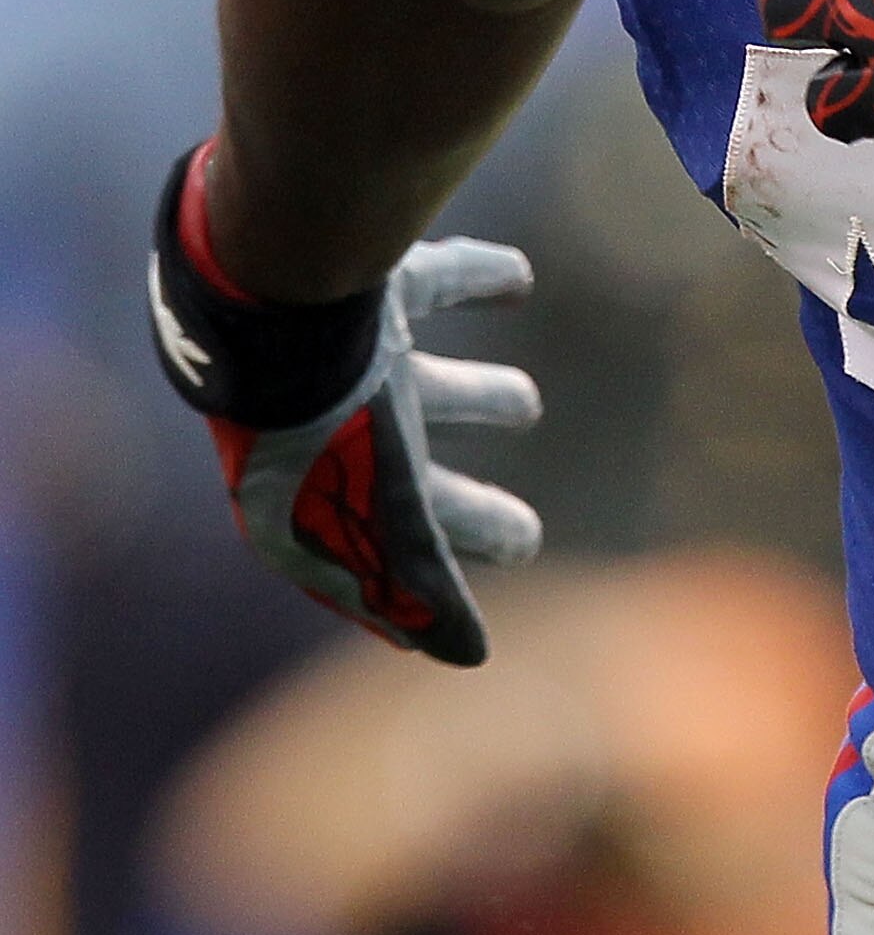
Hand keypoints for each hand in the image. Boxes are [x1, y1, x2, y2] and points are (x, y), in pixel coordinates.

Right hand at [149, 148, 541, 664]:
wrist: (284, 301)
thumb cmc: (337, 433)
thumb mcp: (396, 531)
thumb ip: (433, 593)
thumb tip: (472, 656)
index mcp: (306, 502)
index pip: (364, 571)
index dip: (406, 602)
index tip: (456, 632)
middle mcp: (323, 430)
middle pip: (405, 487)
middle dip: (464, 514)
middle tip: (526, 538)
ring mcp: (342, 358)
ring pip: (420, 385)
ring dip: (477, 396)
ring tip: (529, 404)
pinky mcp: (362, 286)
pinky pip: (433, 280)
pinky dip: (478, 278)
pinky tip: (518, 279)